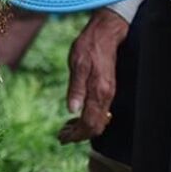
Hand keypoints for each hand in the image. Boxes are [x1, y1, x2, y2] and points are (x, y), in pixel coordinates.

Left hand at [59, 8, 128, 142]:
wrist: (106, 33)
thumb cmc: (89, 46)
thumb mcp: (77, 64)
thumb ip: (76, 88)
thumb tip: (72, 110)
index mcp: (99, 91)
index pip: (89, 123)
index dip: (76, 134)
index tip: (62, 138)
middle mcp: (106, 95)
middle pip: (95, 126)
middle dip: (79, 135)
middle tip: (62, 136)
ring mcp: (108, 93)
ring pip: (98, 121)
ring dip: (83, 128)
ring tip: (66, 128)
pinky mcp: (107, 89)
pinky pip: (100, 112)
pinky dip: (88, 118)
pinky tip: (76, 115)